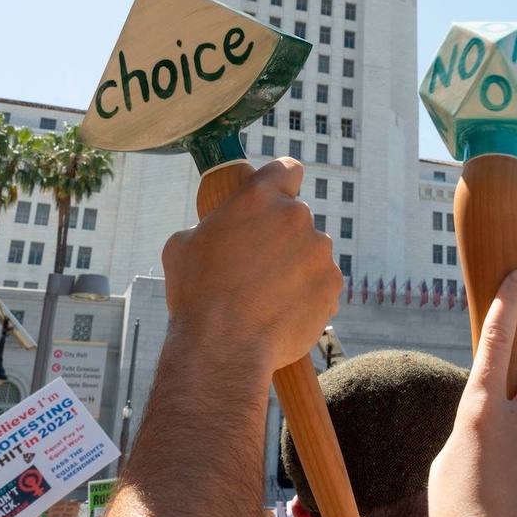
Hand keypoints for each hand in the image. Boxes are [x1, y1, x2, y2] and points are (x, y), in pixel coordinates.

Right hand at [161, 158, 341, 371]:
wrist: (224, 347)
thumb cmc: (197, 295)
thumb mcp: (183, 245)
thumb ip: (213, 226)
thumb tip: (221, 232)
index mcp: (259, 196)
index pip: (287, 169)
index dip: (282, 184)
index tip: (275, 200)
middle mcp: (296, 216)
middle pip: (296, 218)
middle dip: (281, 238)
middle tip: (256, 267)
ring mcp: (319, 250)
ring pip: (311, 253)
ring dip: (296, 267)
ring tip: (266, 297)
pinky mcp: (333, 284)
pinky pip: (322, 283)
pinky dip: (308, 295)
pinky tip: (282, 313)